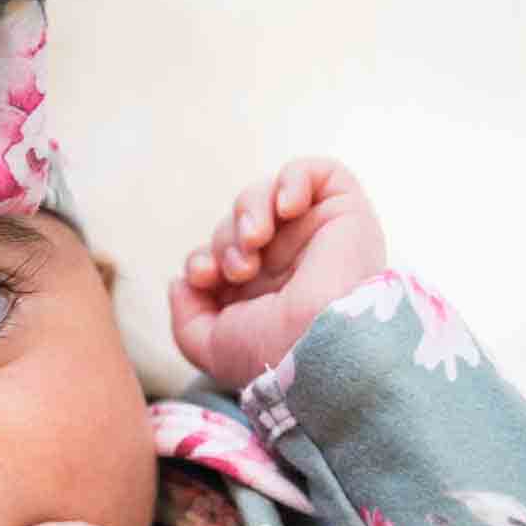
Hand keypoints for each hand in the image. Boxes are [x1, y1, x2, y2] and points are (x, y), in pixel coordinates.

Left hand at [169, 157, 386, 390]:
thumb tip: (180, 283)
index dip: (202, 259)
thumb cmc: (273, 353)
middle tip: (239, 268)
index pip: (219, 256)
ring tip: (256, 239)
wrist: (322, 344)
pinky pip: (316, 172)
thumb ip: (186, 319)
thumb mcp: (212, 348)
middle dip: (225, 241)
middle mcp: (289, 262)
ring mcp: (316, 235)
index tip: (204, 276)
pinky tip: (286, 208)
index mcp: (262, 293)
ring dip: (249, 212)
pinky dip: (293, 180)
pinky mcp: (345, 212)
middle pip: (237, 223)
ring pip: (266, 195)